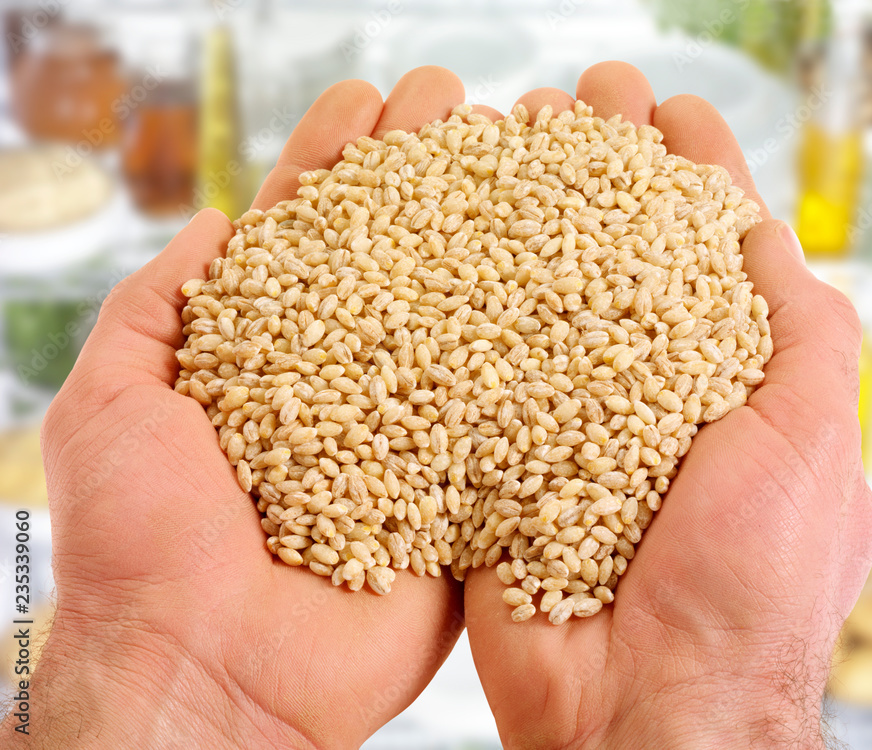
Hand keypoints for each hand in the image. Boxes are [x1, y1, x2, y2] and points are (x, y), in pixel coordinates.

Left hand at [10, 67, 484, 749]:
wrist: (214, 672)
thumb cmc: (146, 545)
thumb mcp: (113, 401)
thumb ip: (156, 307)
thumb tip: (210, 226)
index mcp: (270, 355)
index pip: (312, 236)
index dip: (339, 164)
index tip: (371, 103)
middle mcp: (350, 382)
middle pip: (399, 260)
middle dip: (426, 177)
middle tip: (461, 109)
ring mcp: (413, 431)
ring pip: (462, 319)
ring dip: (492, 238)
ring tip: (524, 160)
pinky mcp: (461, 488)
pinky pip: (508, 415)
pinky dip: (539, 351)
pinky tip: (571, 280)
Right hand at [463, 62, 871, 748]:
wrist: (641, 709)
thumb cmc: (746, 588)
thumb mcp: (810, 444)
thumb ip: (801, 334)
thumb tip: (763, 235)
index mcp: (730, 385)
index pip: (713, 251)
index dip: (690, 172)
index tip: (662, 109)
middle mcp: (648, 393)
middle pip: (619, 256)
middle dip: (598, 175)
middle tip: (567, 104)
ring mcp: (571, 422)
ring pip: (543, 298)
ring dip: (525, 219)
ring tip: (499, 140)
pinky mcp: (504, 457)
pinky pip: (478, 368)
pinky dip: (461, 304)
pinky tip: (438, 241)